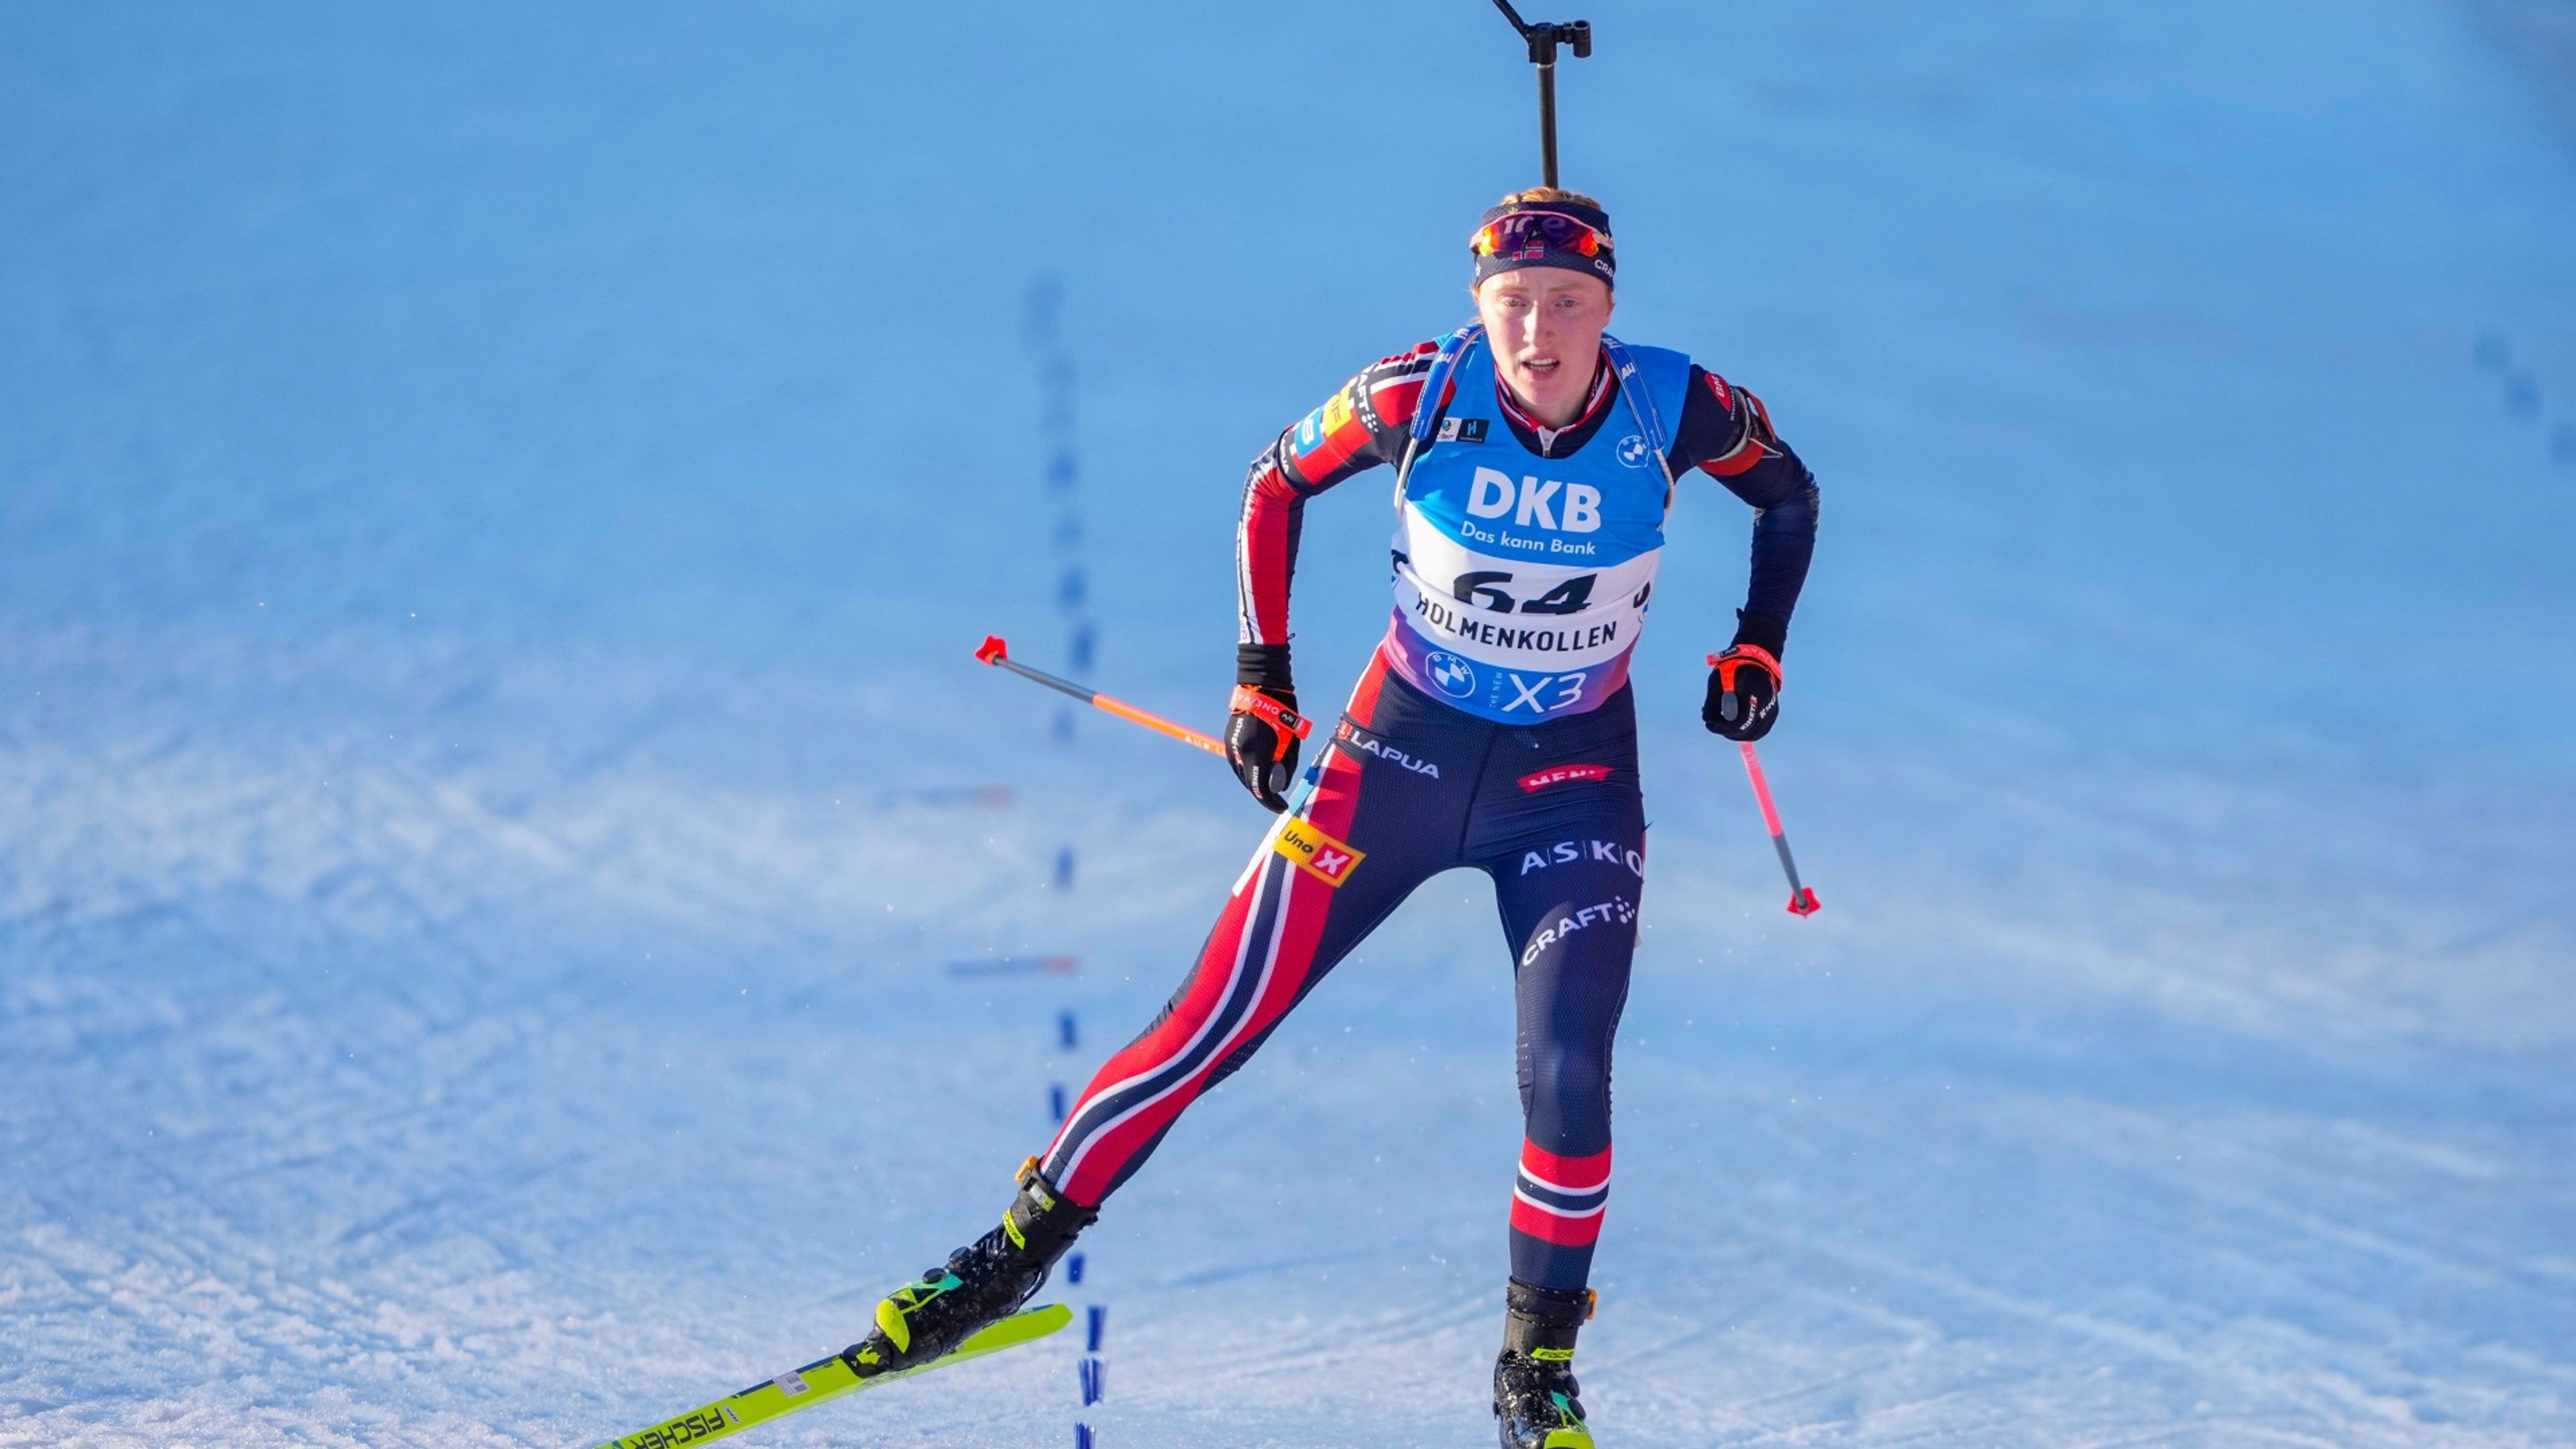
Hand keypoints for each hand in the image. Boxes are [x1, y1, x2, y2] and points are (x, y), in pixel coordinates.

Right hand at [1225, 684, 1307, 811]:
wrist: (1261, 689)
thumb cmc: (1283, 714)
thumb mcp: (1291, 743)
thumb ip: (1286, 766)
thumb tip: (1280, 786)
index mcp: (1256, 754)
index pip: (1260, 790)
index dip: (1271, 803)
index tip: (1282, 807)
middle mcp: (1240, 754)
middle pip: (1250, 785)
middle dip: (1265, 793)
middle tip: (1278, 798)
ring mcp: (1231, 748)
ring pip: (1243, 775)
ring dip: (1256, 781)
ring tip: (1271, 780)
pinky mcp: (1229, 742)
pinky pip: (1239, 764)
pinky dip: (1250, 770)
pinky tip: (1261, 767)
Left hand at [1702, 644, 1780, 740]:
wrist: (1756, 660)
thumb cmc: (1733, 669)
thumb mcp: (1717, 681)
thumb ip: (1712, 702)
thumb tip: (1708, 722)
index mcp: (1753, 691)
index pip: (1740, 721)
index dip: (1722, 727)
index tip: (1710, 725)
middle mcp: (1766, 702)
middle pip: (1746, 731)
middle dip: (1726, 731)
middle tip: (1713, 725)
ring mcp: (1772, 708)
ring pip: (1753, 734)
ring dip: (1736, 733)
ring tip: (1723, 723)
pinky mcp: (1773, 713)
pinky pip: (1759, 731)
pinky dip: (1746, 732)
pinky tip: (1734, 725)